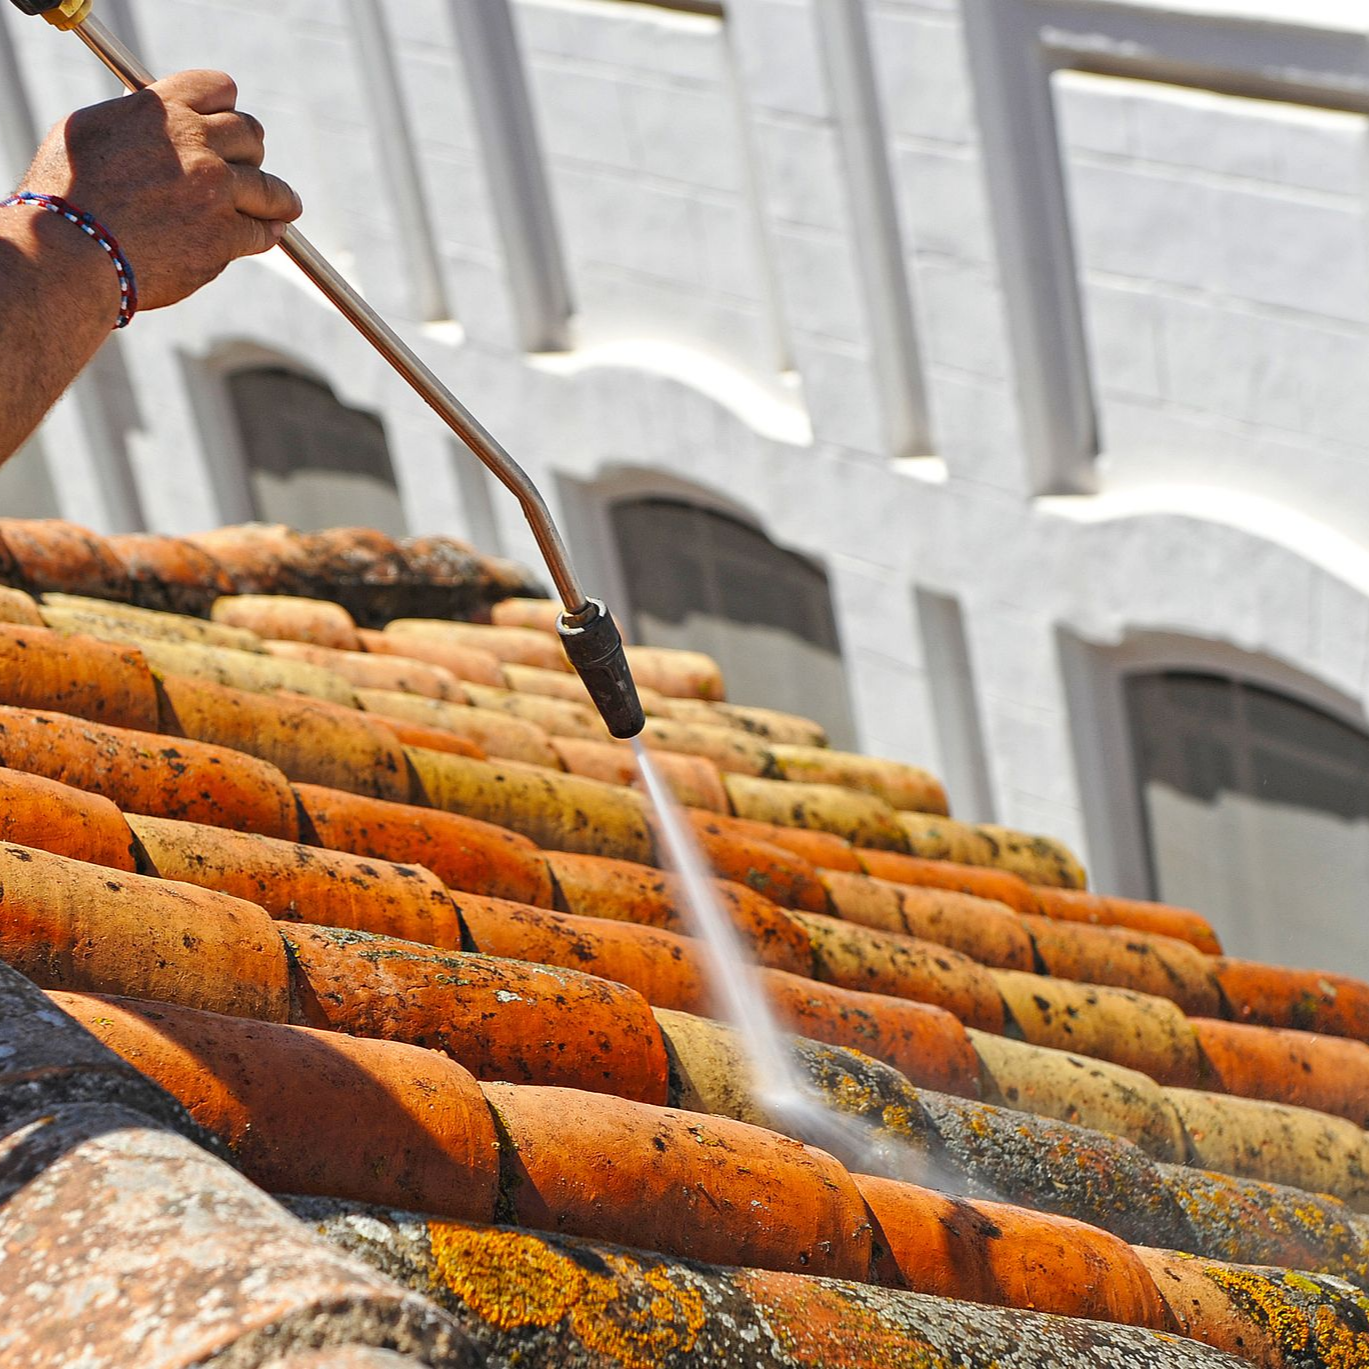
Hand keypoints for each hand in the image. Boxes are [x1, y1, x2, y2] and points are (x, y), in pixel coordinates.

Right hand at [20, 69, 302, 309]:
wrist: (73, 250)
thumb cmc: (68, 195)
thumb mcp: (93, 131)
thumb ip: (135, 121)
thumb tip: (149, 112)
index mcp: (162, 109)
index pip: (219, 89)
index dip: (227, 107)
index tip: (229, 121)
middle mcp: (195, 142)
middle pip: (250, 136)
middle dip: (250, 151)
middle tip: (249, 166)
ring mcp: (216, 190)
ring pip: (270, 188)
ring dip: (279, 197)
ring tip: (286, 205)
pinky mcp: (225, 235)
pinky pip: (263, 231)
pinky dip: (267, 233)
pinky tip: (269, 233)